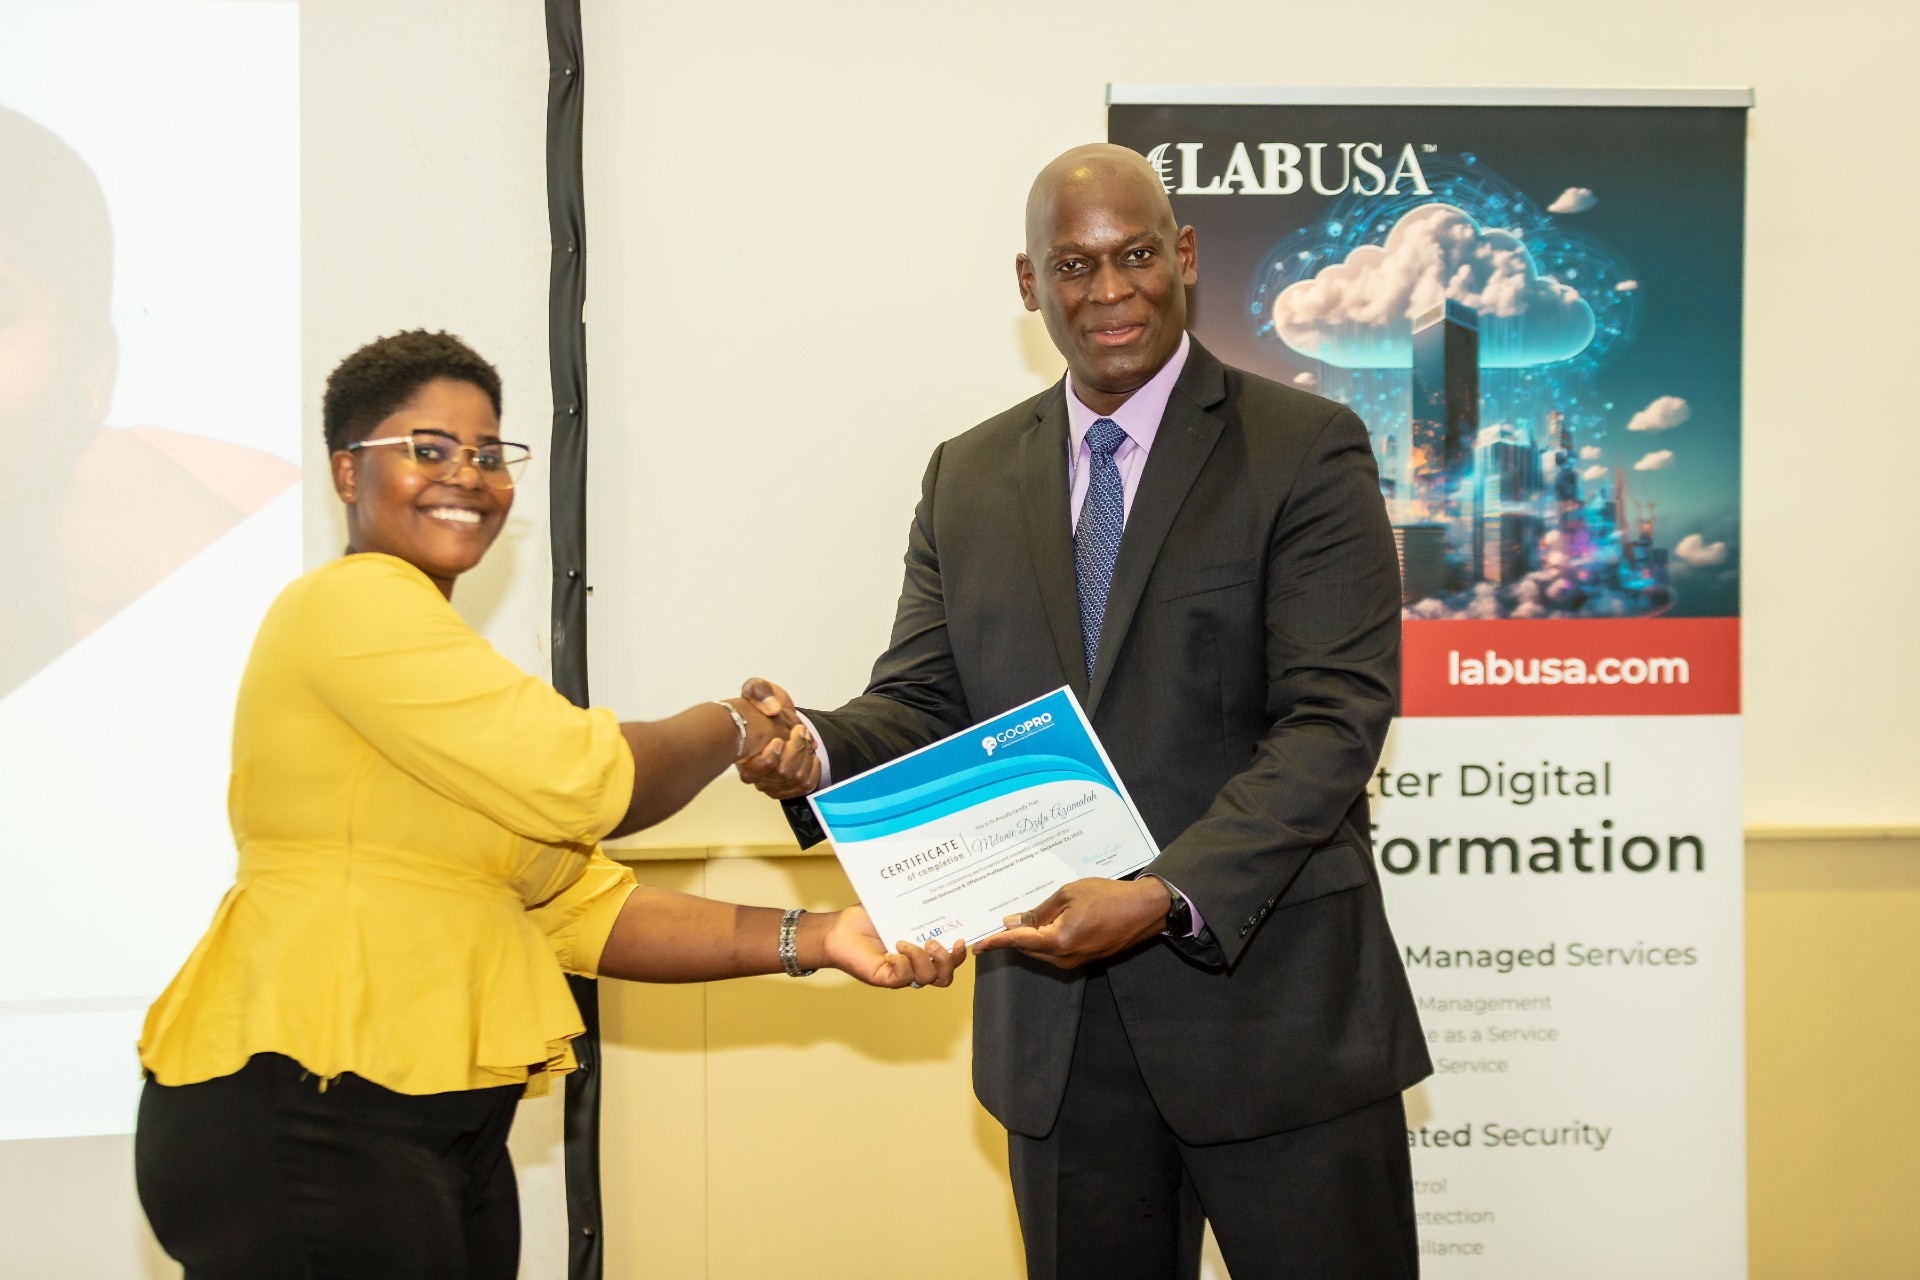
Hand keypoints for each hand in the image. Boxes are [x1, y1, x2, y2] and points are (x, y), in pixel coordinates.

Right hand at [735, 676, 820, 797]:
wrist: (776, 715)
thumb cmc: (763, 705)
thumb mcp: (756, 689)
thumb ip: (759, 691)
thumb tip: (772, 709)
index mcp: (743, 754)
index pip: (753, 773)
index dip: (771, 758)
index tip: (779, 739)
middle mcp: (755, 773)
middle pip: (782, 773)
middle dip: (797, 750)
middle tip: (799, 731)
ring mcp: (771, 781)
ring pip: (796, 779)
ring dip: (807, 757)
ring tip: (805, 741)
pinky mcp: (787, 785)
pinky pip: (805, 787)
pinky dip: (814, 771)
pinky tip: (812, 758)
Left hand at [817, 906, 967, 988]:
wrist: (838, 929)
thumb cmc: (866, 919)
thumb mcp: (897, 910)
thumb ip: (916, 907)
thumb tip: (936, 890)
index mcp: (922, 950)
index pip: (949, 961)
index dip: (959, 956)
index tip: (960, 939)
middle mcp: (915, 965)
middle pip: (944, 976)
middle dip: (947, 961)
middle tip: (932, 942)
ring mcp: (902, 974)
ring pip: (928, 978)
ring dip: (922, 959)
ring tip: (905, 942)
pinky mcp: (886, 978)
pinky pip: (905, 978)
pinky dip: (903, 964)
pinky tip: (892, 951)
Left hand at [970, 877, 1167, 968]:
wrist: (1144, 910)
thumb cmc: (1107, 896)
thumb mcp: (1069, 895)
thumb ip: (1039, 912)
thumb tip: (1012, 923)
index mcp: (1058, 940)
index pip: (1018, 942)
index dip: (996, 942)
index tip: (977, 945)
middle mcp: (1064, 958)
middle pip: (1028, 949)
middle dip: (1012, 937)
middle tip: (999, 922)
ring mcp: (1075, 962)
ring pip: (1041, 952)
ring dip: (1029, 938)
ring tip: (1022, 919)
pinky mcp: (1084, 960)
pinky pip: (1055, 952)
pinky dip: (1045, 940)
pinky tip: (1044, 924)